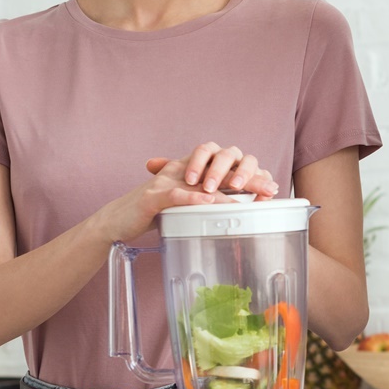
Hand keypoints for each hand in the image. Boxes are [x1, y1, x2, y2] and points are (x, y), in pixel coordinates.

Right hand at [94, 144, 276, 243]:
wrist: (115, 223)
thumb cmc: (152, 216)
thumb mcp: (185, 208)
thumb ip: (207, 205)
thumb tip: (240, 213)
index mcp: (190, 171)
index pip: (225, 165)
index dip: (250, 173)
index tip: (272, 188)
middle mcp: (180, 170)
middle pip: (219, 164)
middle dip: (247, 175)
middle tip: (268, 189)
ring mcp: (166, 181)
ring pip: (202, 178)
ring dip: (227, 186)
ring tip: (248, 196)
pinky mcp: (152, 196)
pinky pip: (177, 195)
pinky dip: (194, 197)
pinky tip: (210, 202)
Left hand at [146, 141, 279, 197]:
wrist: (228, 195)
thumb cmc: (206, 186)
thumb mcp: (188, 180)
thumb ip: (172, 171)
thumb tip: (150, 164)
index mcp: (214, 154)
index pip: (206, 150)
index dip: (198, 163)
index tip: (191, 180)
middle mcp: (233, 157)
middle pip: (227, 154)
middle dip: (218, 170)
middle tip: (209, 187)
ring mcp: (249, 166)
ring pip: (250, 161)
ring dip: (243, 173)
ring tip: (235, 186)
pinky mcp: (264, 178)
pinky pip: (267, 177)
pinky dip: (265, 184)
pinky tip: (261, 196)